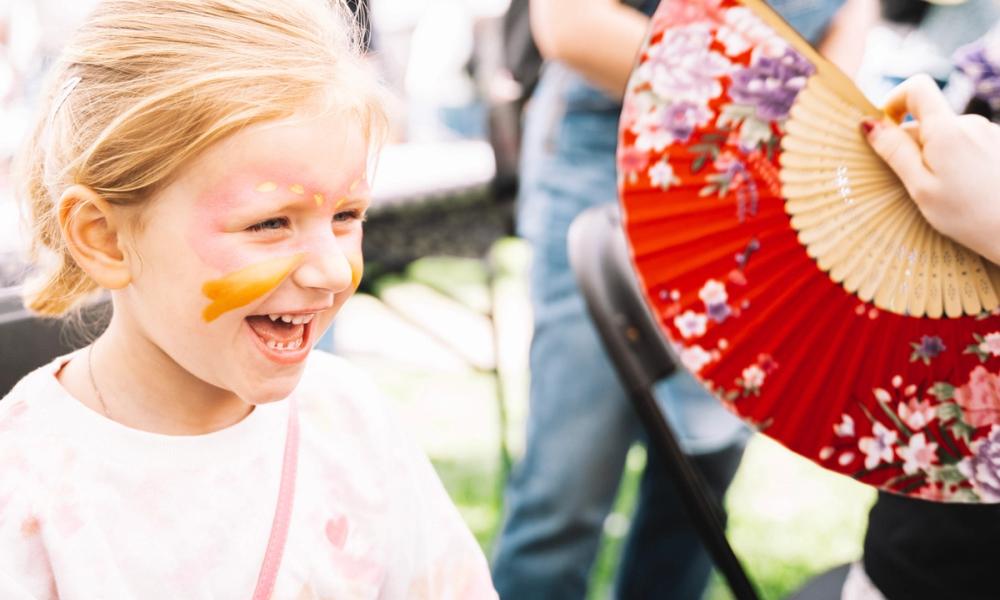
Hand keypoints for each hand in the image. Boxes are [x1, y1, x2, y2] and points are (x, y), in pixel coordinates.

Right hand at [862, 74, 999, 264]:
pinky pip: (967, 146)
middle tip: (916, 184)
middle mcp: (971, 124)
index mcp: (947, 131)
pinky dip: (957, 163)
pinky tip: (966, 191)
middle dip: (913, 145)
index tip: (885, 128)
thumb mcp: (921, 188)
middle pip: (929, 120)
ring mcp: (990, 134)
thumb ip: (896, 153)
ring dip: (937, 157)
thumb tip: (870, 124)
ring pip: (948, 135)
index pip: (917, 87)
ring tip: (945, 193)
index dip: (894, 100)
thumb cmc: (970, 217)